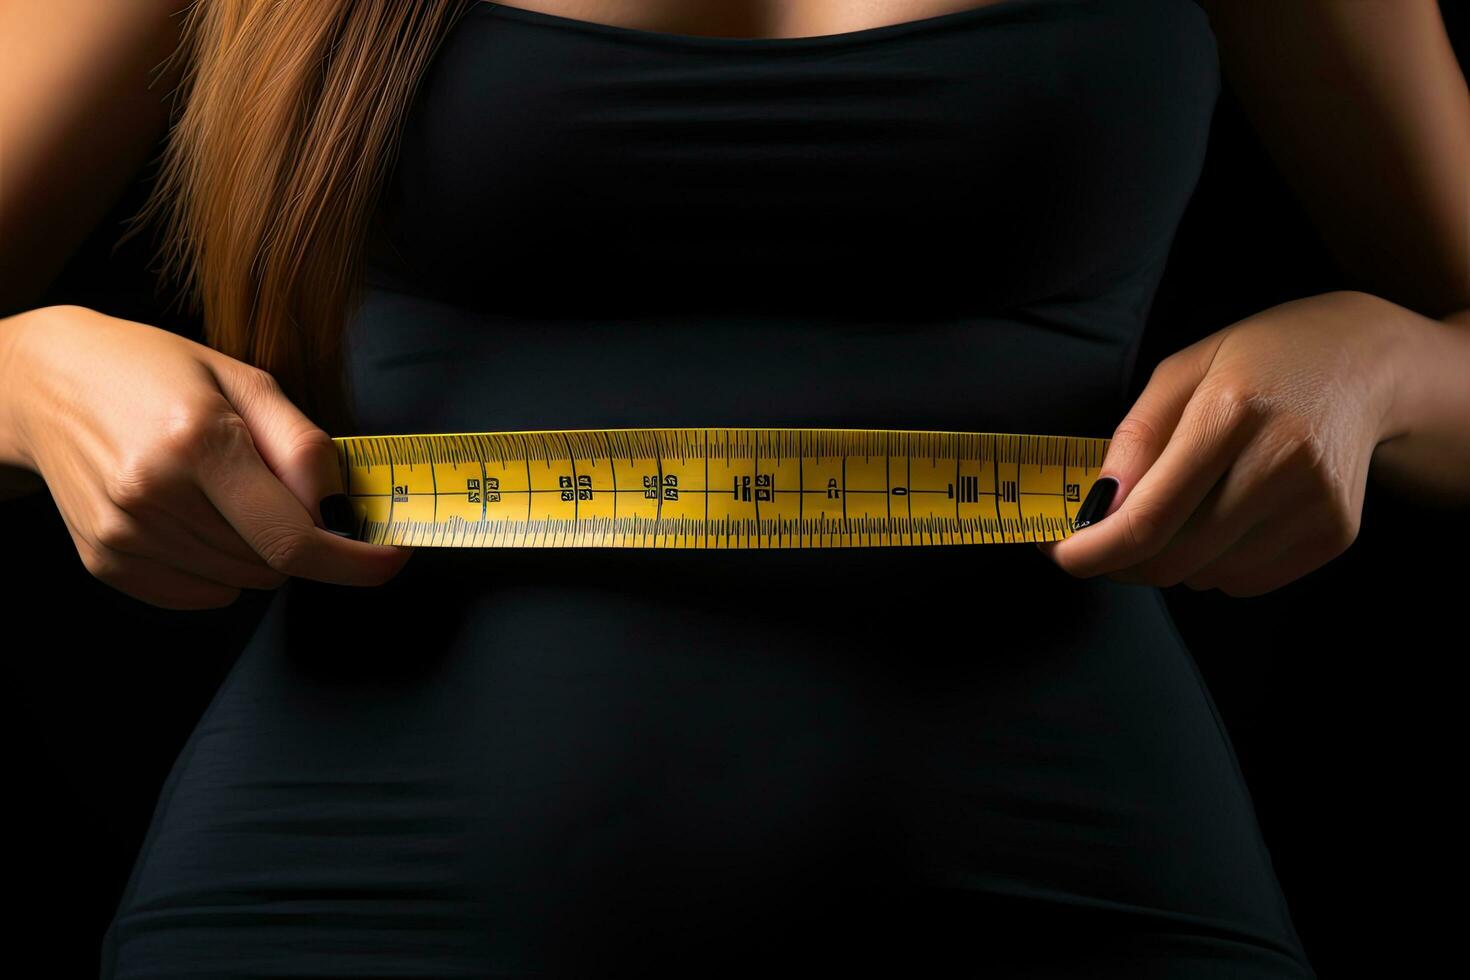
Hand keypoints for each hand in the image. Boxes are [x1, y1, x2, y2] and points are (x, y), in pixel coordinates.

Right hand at [8, 305, 412, 608]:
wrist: (46, 384)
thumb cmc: (156, 372)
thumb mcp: (244, 382)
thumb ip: (304, 448)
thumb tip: (341, 511)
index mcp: (198, 442)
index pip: (294, 537)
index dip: (353, 562)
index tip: (392, 560)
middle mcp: (155, 495)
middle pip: (274, 564)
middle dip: (299, 534)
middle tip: (267, 483)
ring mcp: (125, 535)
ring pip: (244, 583)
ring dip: (258, 549)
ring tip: (219, 490)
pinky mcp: (106, 561)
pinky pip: (203, 595)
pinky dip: (219, 568)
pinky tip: (193, 515)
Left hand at [1036, 290, 1402, 596]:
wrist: (1362, 365)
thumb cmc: (1257, 362)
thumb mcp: (1181, 372)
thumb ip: (1134, 439)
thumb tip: (1096, 506)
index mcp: (1232, 411)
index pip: (1149, 516)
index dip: (1094, 550)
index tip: (1060, 555)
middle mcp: (1282, 462)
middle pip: (1173, 557)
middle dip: (1120, 559)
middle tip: (1101, 537)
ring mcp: (1314, 504)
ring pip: (1204, 576)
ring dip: (1170, 559)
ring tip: (1181, 507)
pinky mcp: (1335, 534)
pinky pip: (1244, 582)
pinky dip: (1214, 565)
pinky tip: (1225, 516)